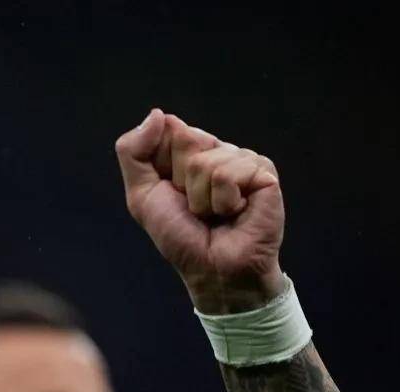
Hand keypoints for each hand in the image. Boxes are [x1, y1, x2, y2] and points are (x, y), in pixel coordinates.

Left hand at [115, 109, 285, 312]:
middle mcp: (218, 150)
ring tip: (215, 214)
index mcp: (190, 151)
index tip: (171, 193)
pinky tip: (235, 213)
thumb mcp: (141, 195)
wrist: (212, 269)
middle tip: (195, 207)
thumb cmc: (181, 235)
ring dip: (201, 199)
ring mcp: (243, 159)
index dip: (160, 167)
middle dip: (180, 182)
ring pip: (205, 162)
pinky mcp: (264, 173)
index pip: (166, 131)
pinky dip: (222, 202)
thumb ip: (134, 152)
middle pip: (184, 140)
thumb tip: (158, 113)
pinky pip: (227, 175)